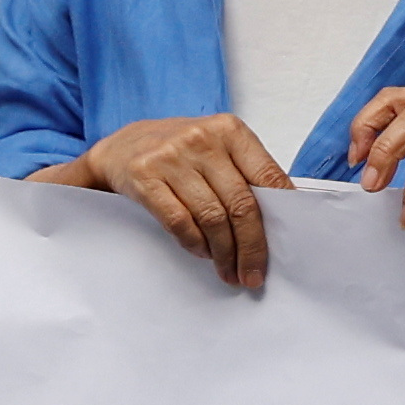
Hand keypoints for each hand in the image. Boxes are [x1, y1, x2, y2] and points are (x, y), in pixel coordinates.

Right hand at [50, 114, 278, 292]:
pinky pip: (180, 222)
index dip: (280, 218)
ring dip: (224, 253)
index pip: (268, 177)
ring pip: (212, 218)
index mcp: (229, 129)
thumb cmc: (178, 153)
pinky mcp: (145, 176)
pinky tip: (202, 253)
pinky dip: (195, 244)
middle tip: (253, 274)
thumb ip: (246, 173)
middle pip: (241, 205)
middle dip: (251, 247)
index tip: (284, 248)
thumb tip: (280, 221)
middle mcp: (202, 139)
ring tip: (228, 270)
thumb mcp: (216, 148)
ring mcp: (171, 156)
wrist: (121, 147)